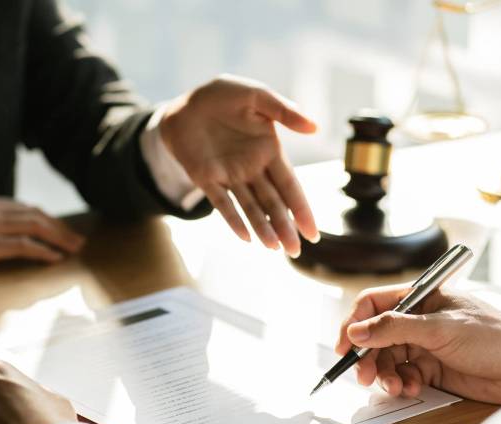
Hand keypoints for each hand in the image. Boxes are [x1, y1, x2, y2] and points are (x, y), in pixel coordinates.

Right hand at [0, 192, 84, 272]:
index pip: (23, 207)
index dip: (45, 218)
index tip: (58, 228)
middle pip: (35, 214)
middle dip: (60, 227)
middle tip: (77, 239)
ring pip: (35, 227)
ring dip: (59, 238)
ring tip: (74, 248)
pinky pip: (23, 246)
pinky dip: (43, 251)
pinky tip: (54, 258)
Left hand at [161, 74, 318, 256]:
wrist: (186, 103)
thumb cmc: (223, 96)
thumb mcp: (256, 96)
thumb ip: (284, 111)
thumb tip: (315, 128)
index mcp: (269, 152)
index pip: (290, 185)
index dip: (301, 208)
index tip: (312, 232)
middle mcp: (252, 169)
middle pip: (273, 204)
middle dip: (285, 227)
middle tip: (295, 251)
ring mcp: (230, 176)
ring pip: (250, 208)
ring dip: (262, 228)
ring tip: (274, 248)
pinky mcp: (207, 179)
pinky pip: (222, 203)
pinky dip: (233, 219)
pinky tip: (245, 237)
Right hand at [335, 285, 500, 404]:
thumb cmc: (493, 334)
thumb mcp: (439, 327)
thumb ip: (394, 329)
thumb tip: (357, 331)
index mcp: (418, 297)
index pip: (372, 305)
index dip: (354, 323)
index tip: (345, 346)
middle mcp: (416, 319)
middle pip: (375, 336)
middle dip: (367, 356)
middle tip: (364, 375)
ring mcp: (423, 344)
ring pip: (387, 359)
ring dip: (385, 374)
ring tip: (395, 386)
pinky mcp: (431, 368)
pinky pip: (404, 375)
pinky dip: (402, 384)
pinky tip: (411, 389)